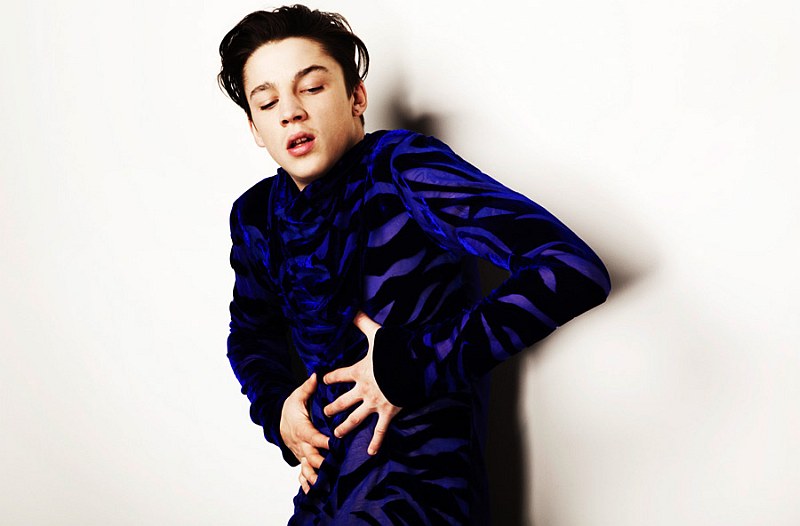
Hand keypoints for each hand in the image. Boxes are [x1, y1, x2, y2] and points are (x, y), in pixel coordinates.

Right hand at [280, 372, 329, 493]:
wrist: (277, 418)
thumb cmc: (290, 407)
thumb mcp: (298, 395)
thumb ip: (308, 387)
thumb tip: (316, 375)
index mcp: (301, 428)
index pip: (313, 435)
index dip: (322, 440)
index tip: (333, 444)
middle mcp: (300, 443)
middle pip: (310, 455)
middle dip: (321, 462)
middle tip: (333, 467)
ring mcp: (299, 452)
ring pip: (306, 466)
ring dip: (314, 476)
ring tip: (322, 484)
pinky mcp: (300, 457)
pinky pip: (302, 472)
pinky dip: (306, 482)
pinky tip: (312, 491)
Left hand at [323, 311, 401, 455]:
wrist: (415, 363)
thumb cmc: (396, 348)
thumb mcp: (377, 333)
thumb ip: (362, 322)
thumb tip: (351, 308)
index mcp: (359, 370)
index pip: (338, 375)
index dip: (330, 377)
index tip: (323, 379)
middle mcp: (364, 389)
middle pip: (342, 401)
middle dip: (332, 407)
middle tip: (325, 412)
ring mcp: (375, 402)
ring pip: (355, 418)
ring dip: (344, 426)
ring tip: (336, 434)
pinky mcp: (389, 411)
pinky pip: (380, 430)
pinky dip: (376, 442)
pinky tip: (371, 453)